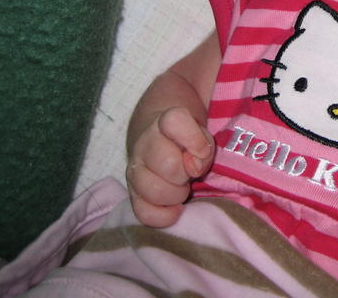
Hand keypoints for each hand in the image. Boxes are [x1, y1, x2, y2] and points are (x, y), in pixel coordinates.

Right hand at [126, 106, 214, 226]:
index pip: (175, 121)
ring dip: (176, 194)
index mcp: (165, 122)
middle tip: (191, 173)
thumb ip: (204, 145)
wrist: (160, 137)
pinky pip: (144, 213)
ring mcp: (135, 169)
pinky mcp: (133, 194)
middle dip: (187, 173)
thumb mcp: (202, 133)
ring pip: (154, 191)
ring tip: (182, 189)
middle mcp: (145, 144)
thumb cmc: (189, 137)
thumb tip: (193, 167)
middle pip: (168, 164)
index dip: (194, 138)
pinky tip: (175, 209)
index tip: (202, 150)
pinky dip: (163, 216)